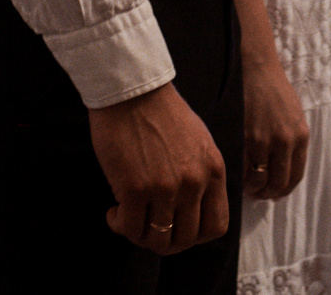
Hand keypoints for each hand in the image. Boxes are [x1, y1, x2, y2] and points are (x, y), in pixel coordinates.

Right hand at [89, 83, 228, 253]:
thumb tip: (192, 208)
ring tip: (128, 218)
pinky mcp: (134, 188)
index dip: (195, 236)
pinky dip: (119, 226)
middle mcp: (194, 183)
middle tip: (147, 227)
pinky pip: (129, 228)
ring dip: (139, 235)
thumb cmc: (161, 111)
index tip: (177, 228)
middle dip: (164, 241)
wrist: (132, 89)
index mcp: (213, 170)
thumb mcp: (199, 142)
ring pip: (157, 240)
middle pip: (185, 240)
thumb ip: (202, 174)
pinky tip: (113, 212)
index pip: (216, 226)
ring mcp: (165, 188)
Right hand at [240, 48, 308, 200]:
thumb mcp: (295, 116)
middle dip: (267, 193)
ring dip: (252, 187)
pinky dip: (239, 176)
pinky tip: (237, 174)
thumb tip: (283, 170)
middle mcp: (285, 141)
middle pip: (278, 182)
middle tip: (259, 194)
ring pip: (258, 179)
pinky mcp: (243, 136)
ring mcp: (263, 140)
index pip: (295, 176)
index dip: (284, 189)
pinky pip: (241, 167)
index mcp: (301, 136)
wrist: (256, 68)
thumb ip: (293, 142)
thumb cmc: (274, 90)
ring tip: (246, 185)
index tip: (275, 193)